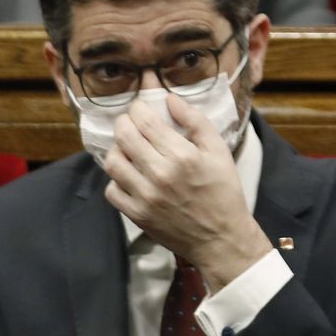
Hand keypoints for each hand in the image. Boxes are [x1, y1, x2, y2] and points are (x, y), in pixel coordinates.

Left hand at [102, 95, 267, 291]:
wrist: (220, 235)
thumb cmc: (223, 190)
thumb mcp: (219, 151)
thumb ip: (196, 121)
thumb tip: (170, 99)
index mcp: (182, 155)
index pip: (145, 122)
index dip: (138, 108)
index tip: (140, 105)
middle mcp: (160, 174)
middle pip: (124, 137)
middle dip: (123, 122)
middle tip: (130, 120)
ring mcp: (144, 196)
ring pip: (112, 163)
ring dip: (116, 148)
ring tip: (127, 146)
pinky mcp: (136, 214)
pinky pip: (112, 190)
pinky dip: (116, 178)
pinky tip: (130, 174)